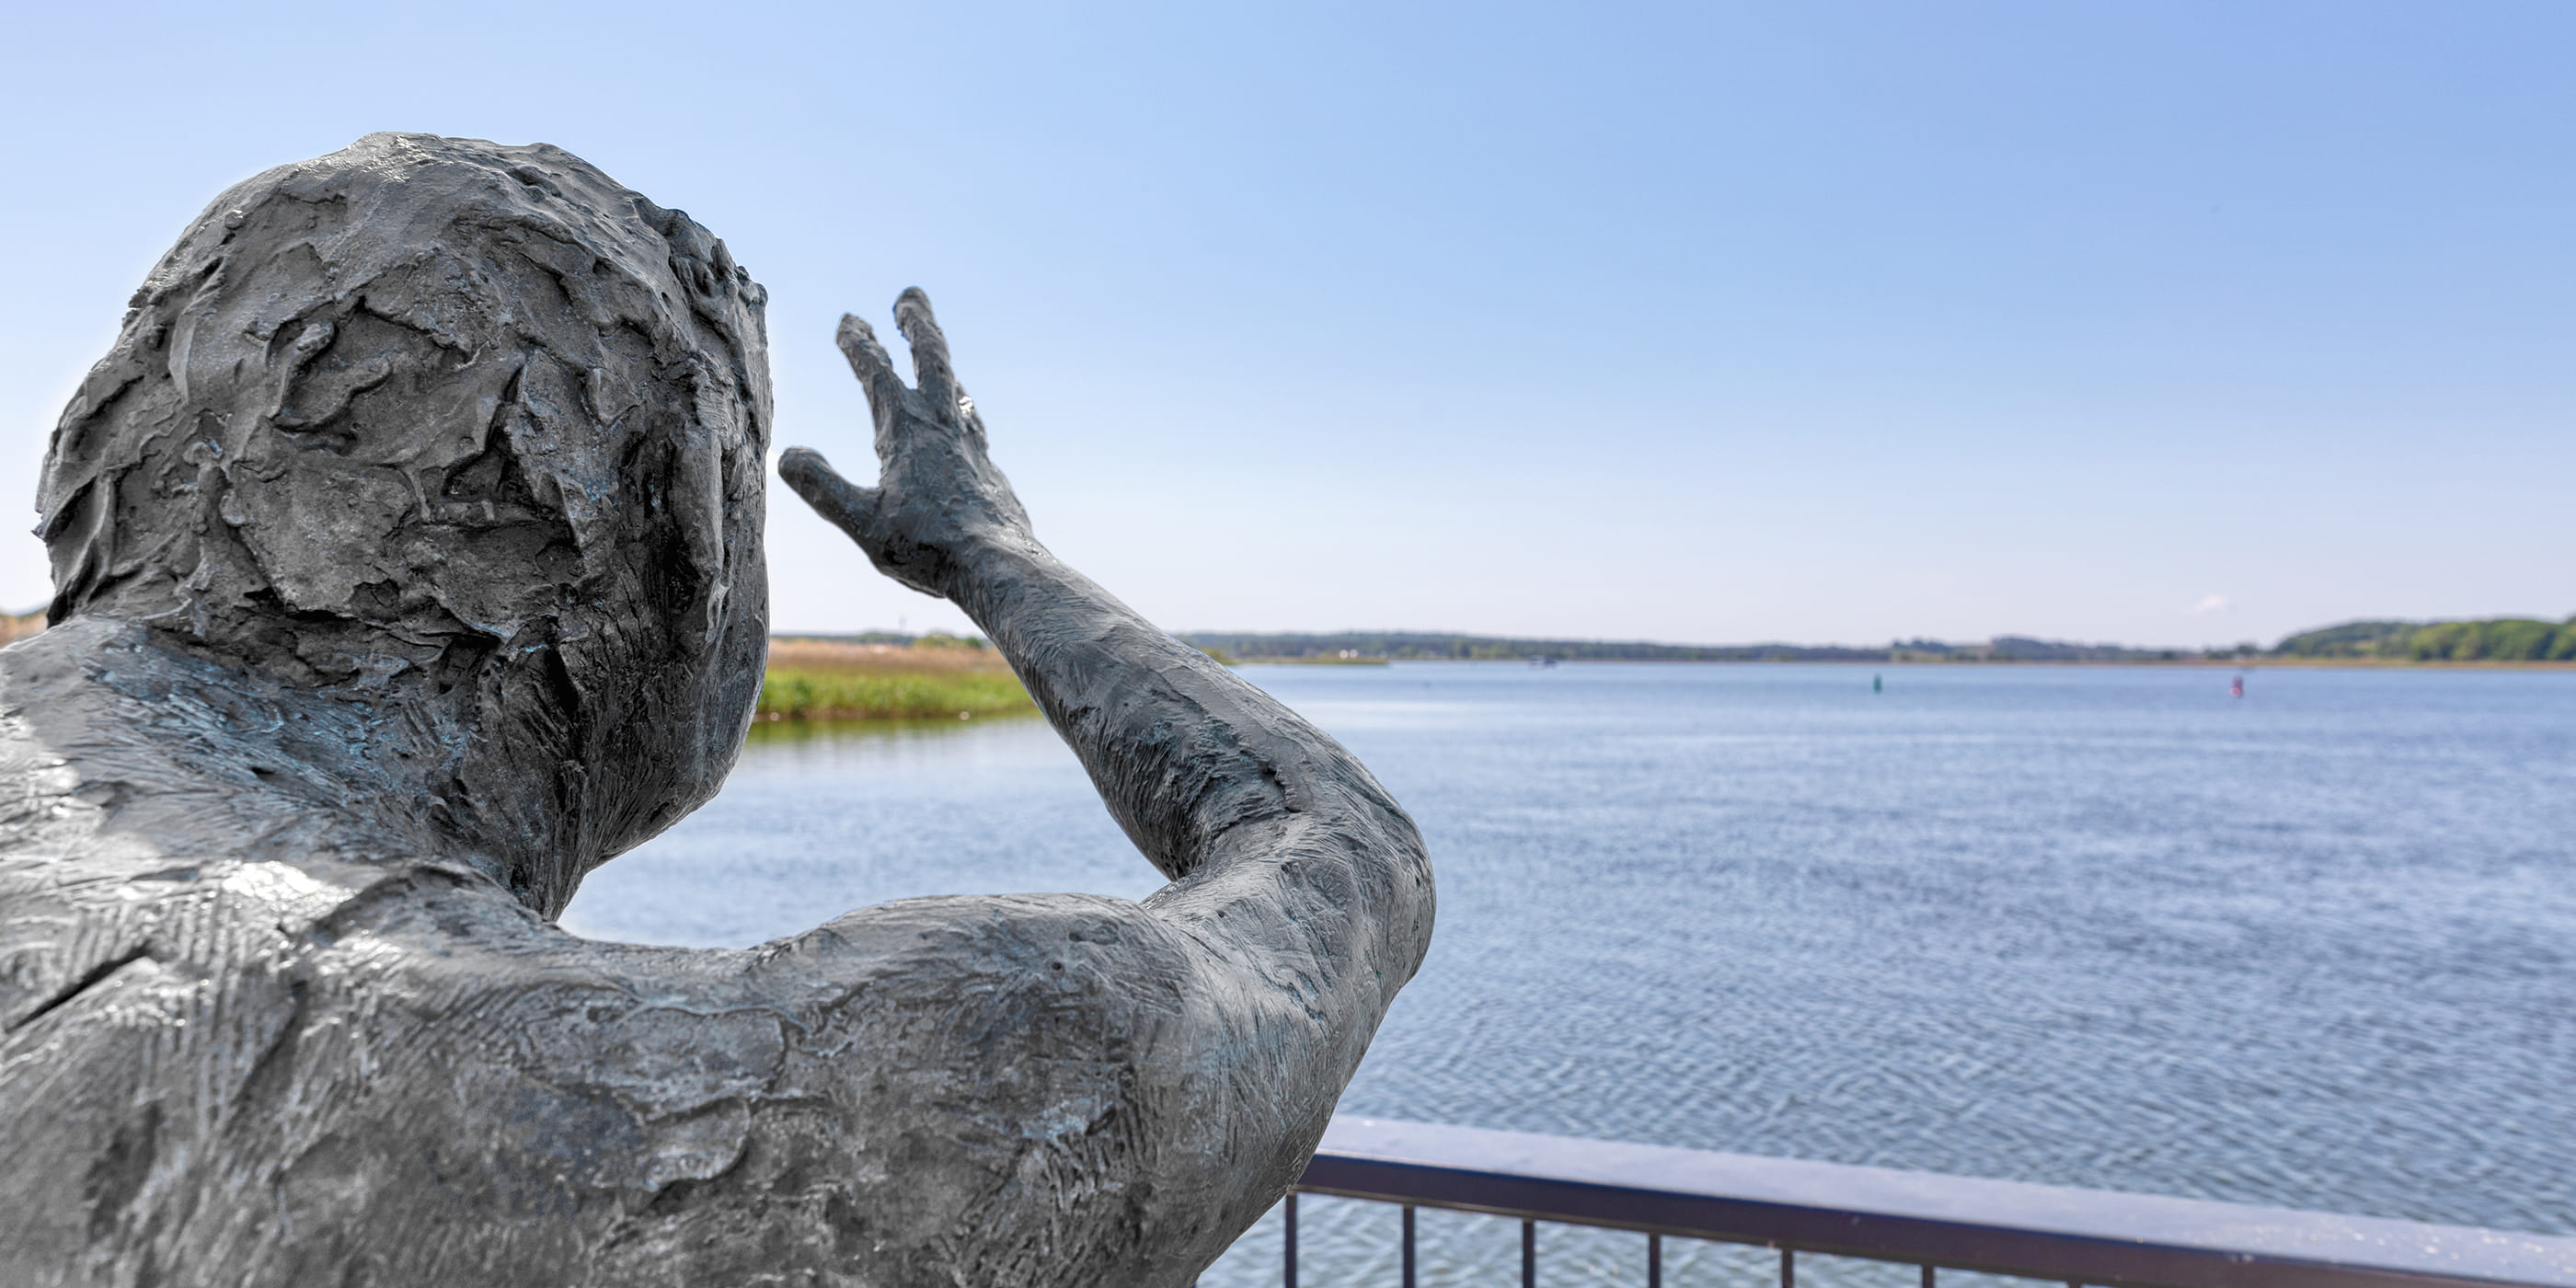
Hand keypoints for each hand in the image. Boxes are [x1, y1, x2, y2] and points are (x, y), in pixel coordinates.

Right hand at [779, 288, 1032, 597]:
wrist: (1000, 566)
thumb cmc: (929, 548)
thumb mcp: (862, 521)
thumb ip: (822, 487)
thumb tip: (787, 455)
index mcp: (905, 430)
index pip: (876, 372)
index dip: (859, 343)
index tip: (848, 320)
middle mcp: (942, 426)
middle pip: (932, 358)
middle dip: (917, 323)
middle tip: (909, 296)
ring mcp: (970, 445)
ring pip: (954, 387)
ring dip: (939, 361)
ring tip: (931, 348)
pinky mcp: (988, 468)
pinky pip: (969, 422)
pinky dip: (957, 406)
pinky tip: (959, 418)